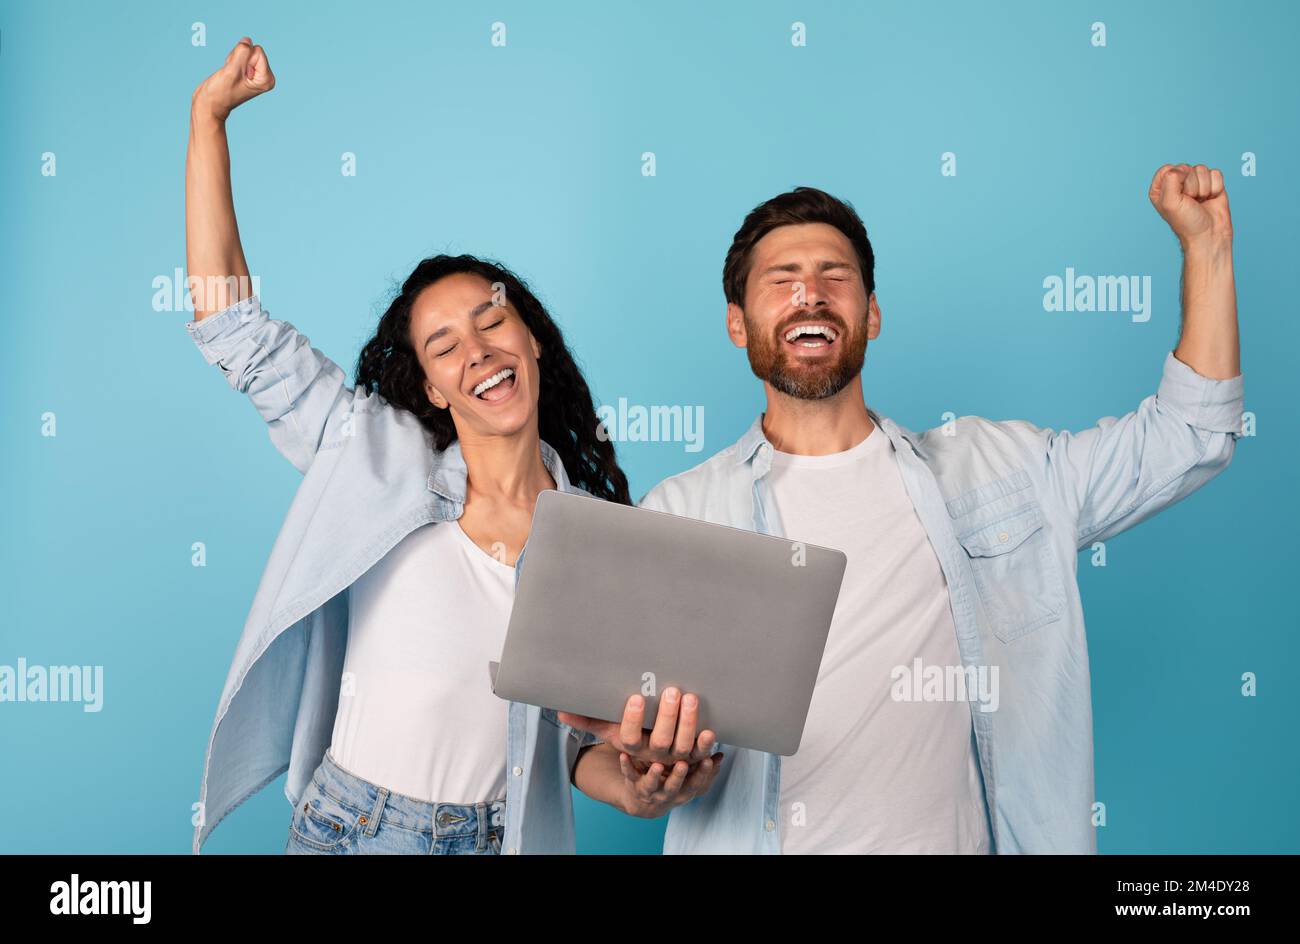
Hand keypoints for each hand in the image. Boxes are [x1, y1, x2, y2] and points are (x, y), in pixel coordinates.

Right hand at [192, 36, 275, 121]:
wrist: (210, 103)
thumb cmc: (221, 91)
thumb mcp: (232, 69)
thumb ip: (242, 52)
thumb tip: (247, 39)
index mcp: (267, 79)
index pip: (258, 51)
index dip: (243, 59)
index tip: (237, 74)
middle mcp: (264, 76)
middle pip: (252, 49)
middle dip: (238, 58)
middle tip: (232, 74)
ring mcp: (255, 74)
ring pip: (245, 50)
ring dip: (233, 59)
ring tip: (230, 75)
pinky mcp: (246, 71)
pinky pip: (239, 54)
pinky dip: (231, 60)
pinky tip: (228, 73)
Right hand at [559, 687, 718, 772]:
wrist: (656, 778)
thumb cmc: (634, 741)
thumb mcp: (612, 732)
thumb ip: (589, 720)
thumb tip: (560, 713)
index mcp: (634, 748)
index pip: (630, 737)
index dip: (632, 719)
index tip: (636, 698)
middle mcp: (654, 756)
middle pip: (660, 741)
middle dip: (667, 716)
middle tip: (672, 691)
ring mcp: (675, 760)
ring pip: (682, 748)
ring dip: (688, 725)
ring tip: (691, 700)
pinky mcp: (694, 760)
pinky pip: (701, 757)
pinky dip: (706, 745)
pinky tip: (711, 731)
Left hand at [617, 749, 724, 817]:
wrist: (645, 803)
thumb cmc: (673, 784)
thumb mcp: (691, 780)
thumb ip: (705, 769)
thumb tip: (720, 756)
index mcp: (684, 791)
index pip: (696, 783)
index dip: (703, 774)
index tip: (708, 759)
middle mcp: (667, 794)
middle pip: (674, 786)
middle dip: (678, 776)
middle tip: (683, 763)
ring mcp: (650, 790)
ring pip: (652, 785)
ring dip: (654, 775)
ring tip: (657, 766)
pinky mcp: (633, 783)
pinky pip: (629, 775)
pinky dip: (627, 766)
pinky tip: (625, 756)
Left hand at [1148, 163, 1231, 249]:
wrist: (1209, 234)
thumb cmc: (1187, 222)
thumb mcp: (1170, 202)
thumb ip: (1170, 179)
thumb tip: (1183, 168)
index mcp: (1161, 188)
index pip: (1167, 169)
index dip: (1176, 180)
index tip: (1179, 196)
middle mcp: (1177, 183)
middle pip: (1186, 167)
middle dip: (1192, 186)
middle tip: (1191, 202)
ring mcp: (1195, 183)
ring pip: (1202, 169)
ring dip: (1204, 188)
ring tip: (1200, 202)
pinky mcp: (1211, 184)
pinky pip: (1216, 174)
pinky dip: (1216, 187)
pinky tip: (1211, 199)